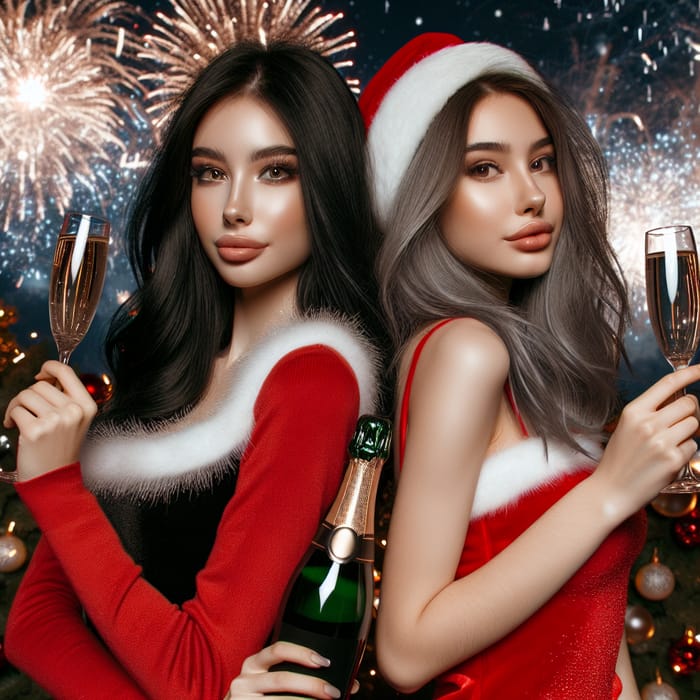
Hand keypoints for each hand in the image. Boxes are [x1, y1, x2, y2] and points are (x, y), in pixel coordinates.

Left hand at [3, 360, 96, 480]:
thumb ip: (66, 399)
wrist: (55, 479)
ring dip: (17, 405)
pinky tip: (14, 427)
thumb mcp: (75, 420)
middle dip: (28, 395)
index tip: (41, 374)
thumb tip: (45, 378)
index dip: (50, 367)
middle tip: (27, 409)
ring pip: (25, 395)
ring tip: (18, 418)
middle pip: (40, 385)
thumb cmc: (61, 449)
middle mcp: (73, 411)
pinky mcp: (35, 431)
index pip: (66, 372)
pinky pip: (16, 411)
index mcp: (86, 406)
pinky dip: (10, 417)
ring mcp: (55, 421)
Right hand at [224, 641, 356, 698]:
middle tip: (334, 692)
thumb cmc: (258, 698)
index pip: (279, 650)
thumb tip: (351, 683)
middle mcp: (244, 679)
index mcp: (253, 663)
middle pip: (283, 679)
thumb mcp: (269, 682)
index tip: (326, 663)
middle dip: (312, 685)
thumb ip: (301, 677)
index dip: (303, 654)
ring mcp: (241, 699)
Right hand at [595, 364, 699, 516]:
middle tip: (680, 425)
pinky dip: (685, 453)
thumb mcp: (627, 428)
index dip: (689, 373)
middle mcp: (648, 423)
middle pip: (689, 404)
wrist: (611, 490)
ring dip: (688, 434)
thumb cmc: (620, 459)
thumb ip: (650, 413)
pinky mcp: (673, 460)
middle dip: (691, 412)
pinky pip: (693, 447)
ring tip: (669, 445)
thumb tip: (681, 402)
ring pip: (694, 424)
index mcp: (634, 411)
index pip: (667, 384)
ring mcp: (661, 441)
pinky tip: (667, 461)